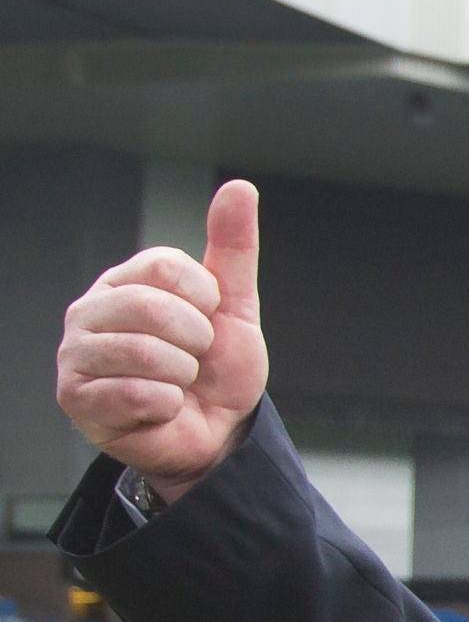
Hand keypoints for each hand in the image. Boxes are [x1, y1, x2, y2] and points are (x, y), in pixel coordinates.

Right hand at [55, 179, 268, 501]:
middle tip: (193, 360)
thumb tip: (240, 187)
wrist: (213, 434)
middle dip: (195, 342)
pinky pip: (139, 394)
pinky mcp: (75, 397)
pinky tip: (158, 408)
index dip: (206, 301)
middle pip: (151, 307)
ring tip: (175, 384)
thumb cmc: (216, 370)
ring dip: (182, 377)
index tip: (208, 321)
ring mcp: (76, 353)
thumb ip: (233, 249)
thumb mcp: (234, 307)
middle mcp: (89, 311)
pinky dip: (167, 406)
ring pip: (146, 353)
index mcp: (124, 281)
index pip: (168, 267)